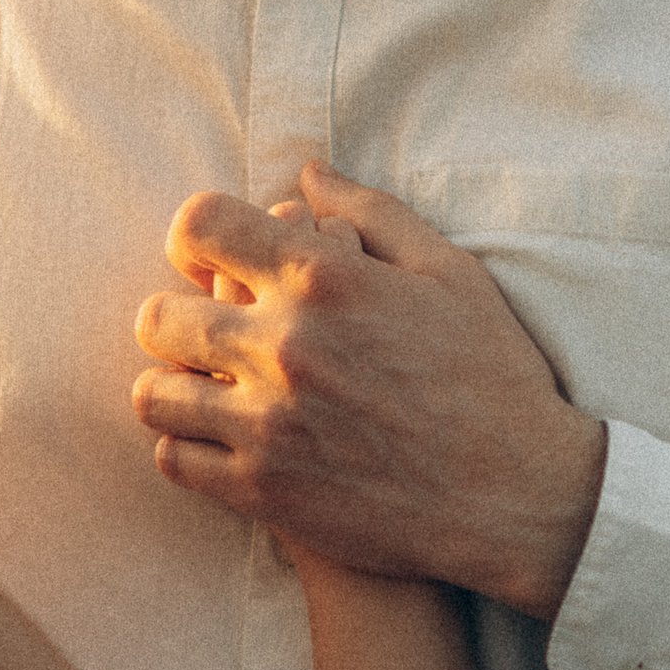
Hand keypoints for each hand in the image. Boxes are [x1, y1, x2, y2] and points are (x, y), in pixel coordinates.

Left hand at [132, 161, 606, 618]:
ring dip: (173, 387)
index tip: (208, 257)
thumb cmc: (493, 377)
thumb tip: (306, 172)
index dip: (193, 235)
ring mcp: (266, 422)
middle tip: (205, 333)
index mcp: (323, 279)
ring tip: (205, 391)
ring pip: (152, 394)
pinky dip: (186, 448)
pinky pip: (173, 459)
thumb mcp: (449, 273)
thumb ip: (370, 212)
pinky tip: (219, 441)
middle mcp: (282, 345)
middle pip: (160, 316)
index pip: (200, 225)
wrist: (517, 497)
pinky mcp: (262, 490)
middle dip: (177, 317)